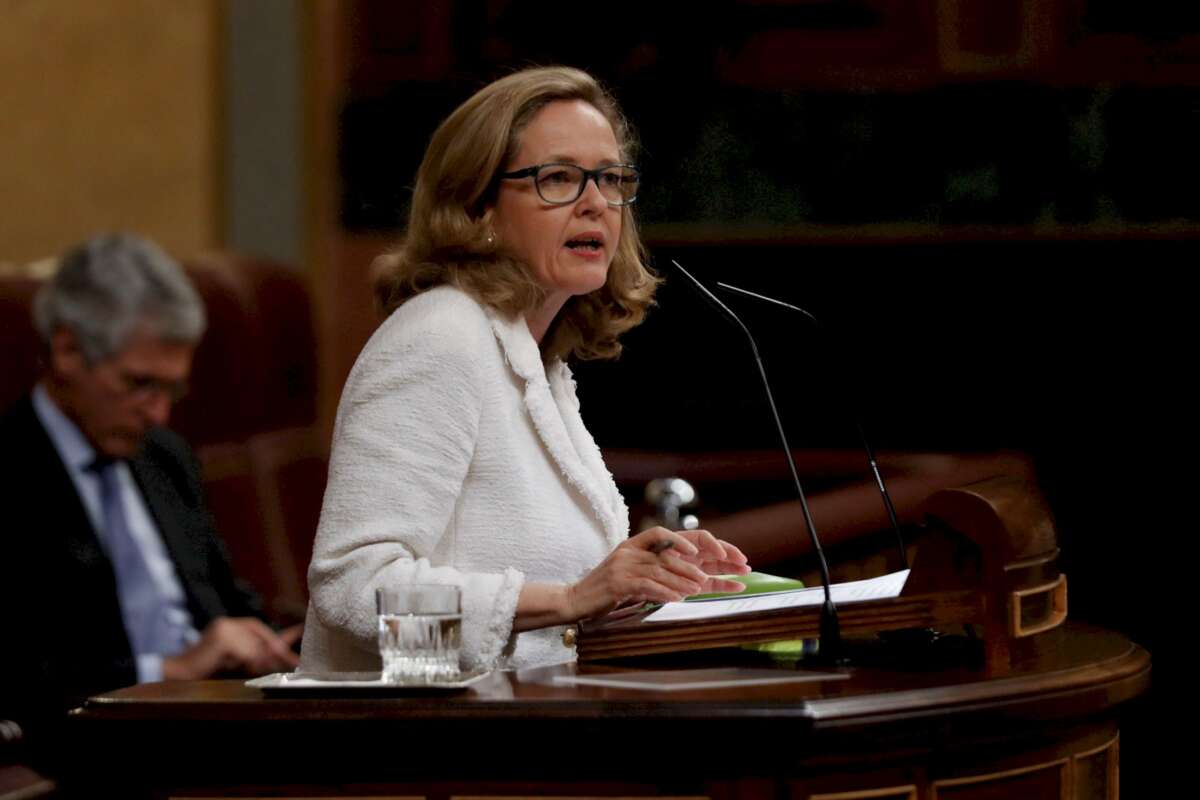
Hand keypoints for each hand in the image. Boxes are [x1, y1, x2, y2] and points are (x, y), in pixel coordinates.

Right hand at [162, 618, 302, 680]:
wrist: (178, 674)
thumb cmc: (206, 670)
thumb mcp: (234, 659)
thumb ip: (253, 653)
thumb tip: (279, 654)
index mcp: (230, 625)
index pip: (258, 628)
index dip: (279, 634)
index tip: (300, 634)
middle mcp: (227, 623)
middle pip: (260, 635)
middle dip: (276, 649)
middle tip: (293, 661)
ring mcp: (223, 629)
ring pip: (254, 646)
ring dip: (261, 660)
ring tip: (261, 669)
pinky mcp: (221, 639)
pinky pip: (245, 651)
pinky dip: (250, 661)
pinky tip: (248, 668)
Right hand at [564, 527, 750, 620]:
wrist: (575, 599)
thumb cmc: (608, 589)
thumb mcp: (633, 574)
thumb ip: (658, 571)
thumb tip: (695, 577)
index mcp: (634, 544)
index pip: (665, 533)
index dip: (691, 540)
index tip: (716, 551)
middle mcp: (629, 550)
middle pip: (668, 554)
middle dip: (695, 565)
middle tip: (714, 576)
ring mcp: (622, 565)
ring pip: (660, 568)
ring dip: (683, 579)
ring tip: (700, 588)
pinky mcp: (617, 583)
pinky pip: (647, 585)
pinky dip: (665, 591)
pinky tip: (679, 598)